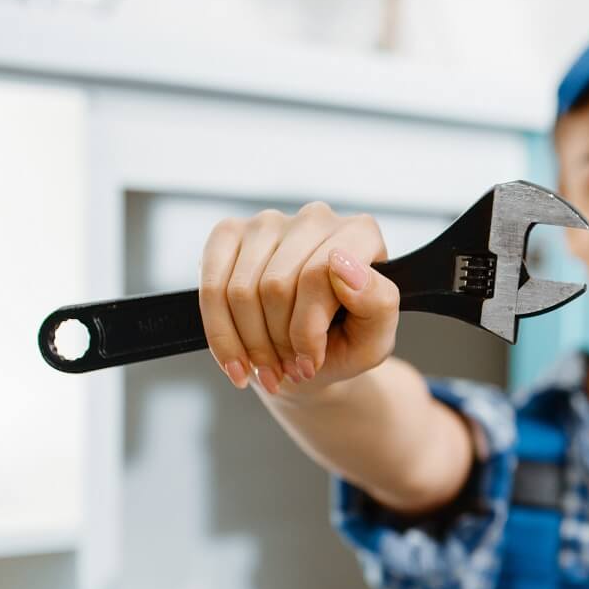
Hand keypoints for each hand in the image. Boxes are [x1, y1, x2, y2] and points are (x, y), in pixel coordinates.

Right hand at [198, 203, 396, 393]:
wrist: (308, 359)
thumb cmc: (347, 344)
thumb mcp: (375, 340)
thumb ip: (377, 303)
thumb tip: (344, 264)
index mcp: (360, 233)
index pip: (319, 274)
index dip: (308, 329)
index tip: (311, 361)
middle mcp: (315, 218)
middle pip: (276, 284)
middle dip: (279, 342)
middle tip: (291, 369)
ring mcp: (268, 223)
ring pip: (241, 290)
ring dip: (252, 345)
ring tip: (270, 369)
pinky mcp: (228, 235)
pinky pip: (211, 289)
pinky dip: (222, 335)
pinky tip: (238, 363)